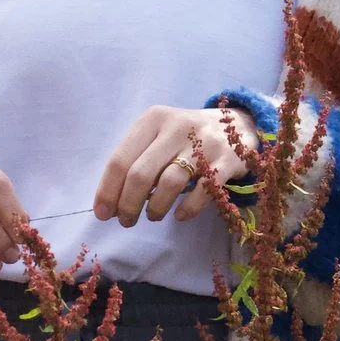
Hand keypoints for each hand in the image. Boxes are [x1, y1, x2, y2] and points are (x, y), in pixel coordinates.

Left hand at [94, 105, 264, 227]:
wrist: (238, 125)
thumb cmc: (185, 138)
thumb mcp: (158, 137)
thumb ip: (135, 161)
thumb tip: (110, 202)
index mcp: (153, 119)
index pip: (120, 159)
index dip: (107, 191)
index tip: (102, 215)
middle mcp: (176, 127)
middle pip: (141, 174)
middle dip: (128, 204)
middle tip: (126, 221)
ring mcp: (204, 143)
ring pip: (169, 183)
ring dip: (156, 208)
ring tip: (153, 216)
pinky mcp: (227, 161)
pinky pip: (202, 192)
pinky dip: (187, 209)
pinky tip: (179, 215)